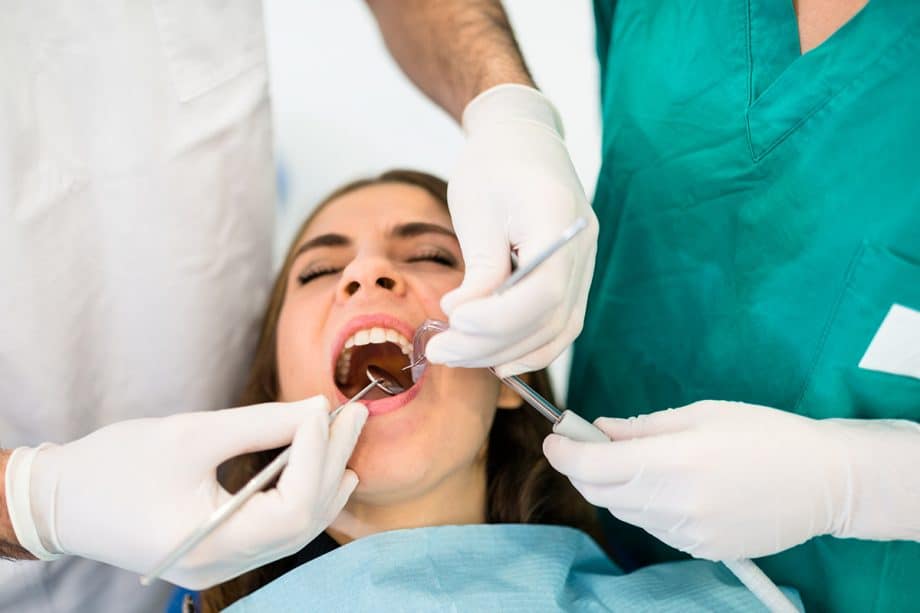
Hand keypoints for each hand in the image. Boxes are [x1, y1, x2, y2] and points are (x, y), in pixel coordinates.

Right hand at [5, 396, 366, 588]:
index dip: (317, 456)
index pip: (291, 507)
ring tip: (347, 436)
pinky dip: (305, 498)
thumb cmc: (115, 465)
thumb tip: (314, 409)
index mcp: (210, 543)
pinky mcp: (220, 552)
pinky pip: (279, 532)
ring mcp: (221, 566)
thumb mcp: (190, 434)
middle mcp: (221, 566)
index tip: (323, 409)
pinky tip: (328, 471)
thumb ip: (259, 424)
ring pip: (296, 530)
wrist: (62, 502)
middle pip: (302, 520)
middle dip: (332, 462)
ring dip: (325, 479)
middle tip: (354, 413)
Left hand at [425, 84, 597, 377]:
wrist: (522, 139)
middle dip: (491, 343)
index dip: (499, 317)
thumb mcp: (476, 209)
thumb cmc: (493, 165)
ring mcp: (584, 264)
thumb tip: (462, 320)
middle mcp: (581, 247)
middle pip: (547, 317)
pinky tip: (495, 360)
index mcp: (559, 219)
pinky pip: (561, 324)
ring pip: (557, 329)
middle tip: (440, 350)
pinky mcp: (573, 276)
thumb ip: (479, 269)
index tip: (454, 321)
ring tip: (456, 355)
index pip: (543, 290)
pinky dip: (531, 347)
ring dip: (506, 351)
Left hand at [543, 400, 919, 559]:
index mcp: (675, 460)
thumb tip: (598, 431)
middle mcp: (676, 502)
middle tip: (583, 445)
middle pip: (599, 493)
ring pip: (624, 511)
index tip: (553, 440)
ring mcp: (688, 532)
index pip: (593, 466)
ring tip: (633, 461)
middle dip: (581, 469)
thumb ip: (642, 427)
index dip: (563, 453)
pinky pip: (653, 527)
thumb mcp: (702, 414)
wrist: (824, 481)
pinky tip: (665, 485)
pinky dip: (644, 505)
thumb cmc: (765, 434)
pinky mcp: (701, 550)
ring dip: (613, 487)